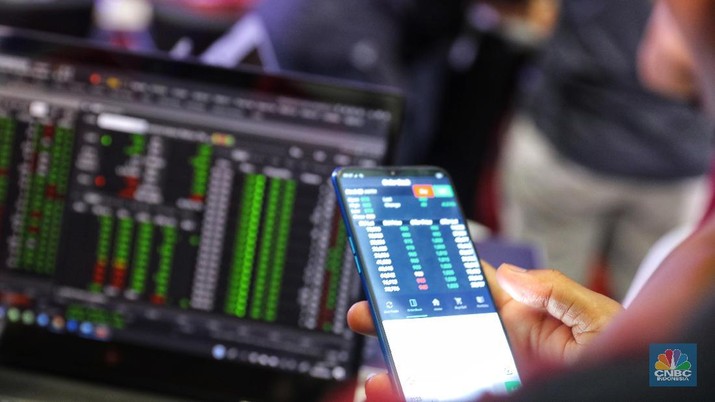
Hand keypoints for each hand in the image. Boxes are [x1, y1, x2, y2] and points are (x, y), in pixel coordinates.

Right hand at [347, 262, 622, 400]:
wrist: (635, 380)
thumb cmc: (622, 351)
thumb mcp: (594, 315)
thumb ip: (553, 292)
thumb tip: (507, 274)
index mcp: (521, 311)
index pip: (469, 283)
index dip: (437, 269)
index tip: (403, 255)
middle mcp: (499, 339)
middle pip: (438, 322)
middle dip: (400, 313)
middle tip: (366, 309)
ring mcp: (491, 368)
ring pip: (438, 358)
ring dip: (402, 354)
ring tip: (373, 350)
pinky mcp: (490, 385)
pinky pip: (450, 384)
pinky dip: (416, 387)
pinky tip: (392, 386)